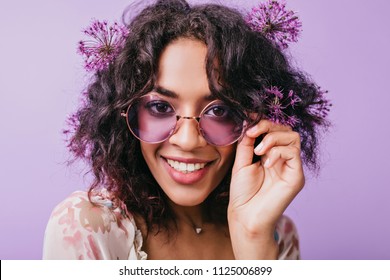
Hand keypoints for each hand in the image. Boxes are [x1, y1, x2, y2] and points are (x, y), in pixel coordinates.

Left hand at [228, 119, 303, 258]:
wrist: (245, 215)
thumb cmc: (243, 192)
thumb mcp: (242, 161)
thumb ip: (246, 142)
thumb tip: (248, 121)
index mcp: (270, 154)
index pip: (274, 130)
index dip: (263, 122)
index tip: (248, 124)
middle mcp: (283, 159)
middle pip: (286, 130)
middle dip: (269, 126)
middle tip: (253, 133)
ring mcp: (291, 167)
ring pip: (293, 137)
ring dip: (273, 138)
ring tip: (259, 151)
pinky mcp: (296, 176)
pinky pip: (294, 153)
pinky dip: (278, 152)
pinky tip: (266, 164)